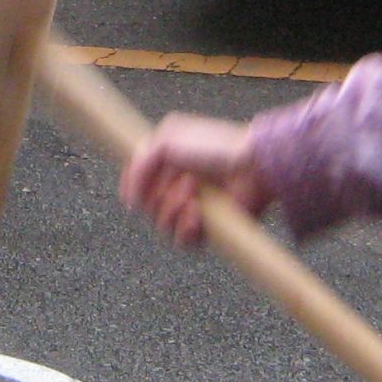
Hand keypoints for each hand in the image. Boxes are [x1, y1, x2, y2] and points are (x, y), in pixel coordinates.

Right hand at [119, 114, 274, 249]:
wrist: (252, 166)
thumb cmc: (213, 147)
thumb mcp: (166, 140)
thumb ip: (139, 165)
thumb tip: (130, 198)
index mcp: (165, 160)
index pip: (136, 179)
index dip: (132, 187)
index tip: (133, 191)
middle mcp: (176, 183)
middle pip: (147, 205)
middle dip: (159, 196)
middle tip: (183, 184)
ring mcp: (192, 207)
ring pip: (162, 224)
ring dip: (172, 211)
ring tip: (193, 199)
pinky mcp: (208, 227)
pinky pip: (182, 241)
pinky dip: (186, 229)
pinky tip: (197, 215)